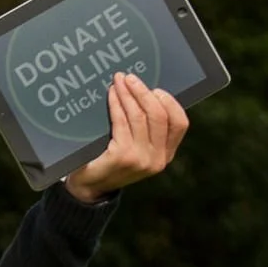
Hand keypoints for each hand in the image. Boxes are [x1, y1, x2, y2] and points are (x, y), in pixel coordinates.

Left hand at [64, 71, 188, 201]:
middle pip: (159, 115)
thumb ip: (148, 129)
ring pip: (140, 116)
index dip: (169, 102)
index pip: (180, 123)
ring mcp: (140, 159)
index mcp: (166, 155)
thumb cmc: (111, 161)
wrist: (88, 188)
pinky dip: (116, 104)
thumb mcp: (137, 148)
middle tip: (130, 78)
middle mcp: (157, 159)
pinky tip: (111, 95)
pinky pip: (122, 122)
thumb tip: (148, 93)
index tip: (155, 89)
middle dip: (144, 92)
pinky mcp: (122, 156)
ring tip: (118, 82)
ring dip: (128, 94)